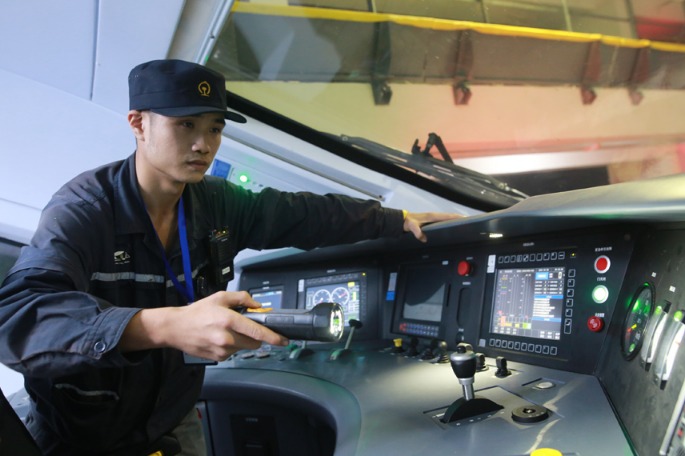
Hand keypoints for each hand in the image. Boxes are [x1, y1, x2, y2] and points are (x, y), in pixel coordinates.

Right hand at [120, 291, 288, 361]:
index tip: (284, 340)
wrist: (176, 328)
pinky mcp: (218, 358)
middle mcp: (227, 337)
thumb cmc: (198, 311)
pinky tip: (220, 338)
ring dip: (243, 340)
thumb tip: (258, 306)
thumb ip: (242, 298)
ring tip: (227, 331)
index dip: (273, 337)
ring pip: (245, 347)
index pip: (256, 331)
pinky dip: (233, 346)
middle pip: (255, 342)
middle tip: (246, 327)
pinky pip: (234, 353)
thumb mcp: (220, 297)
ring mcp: (222, 350)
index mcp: (229, 320)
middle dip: (256, 336)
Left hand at [403, 212, 463, 242]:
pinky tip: (452, 227)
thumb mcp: (411, 226)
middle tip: (469, 221)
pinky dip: (449, 222)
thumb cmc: (408, 222)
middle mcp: (434, 216)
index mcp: (432, 216)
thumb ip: (417, 231)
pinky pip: (443, 221)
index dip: (456, 217)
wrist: (403, 220)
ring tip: (464, 224)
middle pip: (449, 216)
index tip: (465, 218)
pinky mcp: (432, 221)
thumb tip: (424, 238)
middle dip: (459, 218)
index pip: (447, 216)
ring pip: (447, 218)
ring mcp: (433, 218)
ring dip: (455, 220)